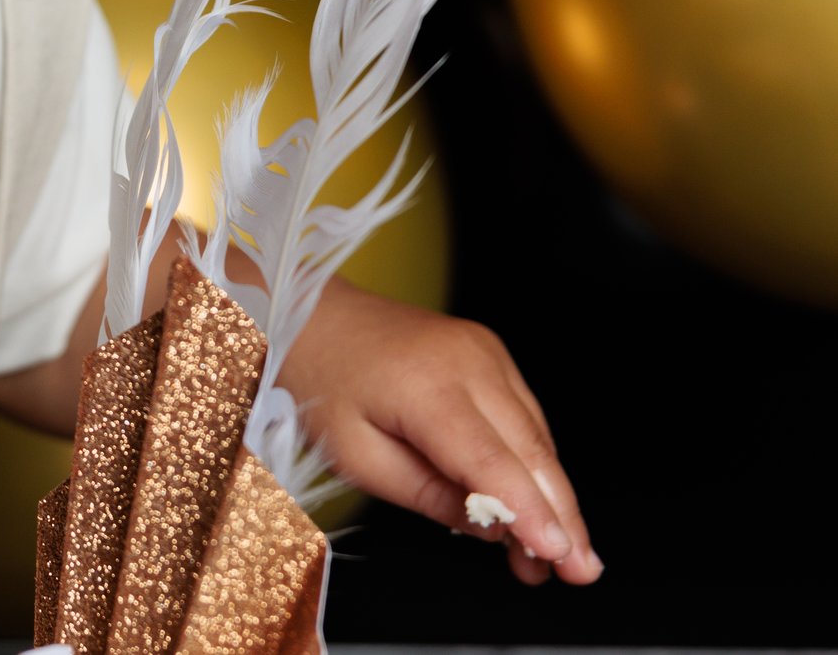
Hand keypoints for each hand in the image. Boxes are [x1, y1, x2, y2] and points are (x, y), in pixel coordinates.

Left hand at [275, 279, 601, 587]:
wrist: (305, 312)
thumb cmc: (318, 381)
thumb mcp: (355, 455)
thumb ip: (428, 495)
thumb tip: (493, 528)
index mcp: (428, 387)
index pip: (495, 462)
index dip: (533, 514)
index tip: (561, 557)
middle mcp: (470, 362)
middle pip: (531, 451)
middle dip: (562, 517)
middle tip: (580, 571)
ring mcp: (485, 351)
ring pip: (536, 436)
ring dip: (551, 495)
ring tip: (551, 555)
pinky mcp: (489, 352)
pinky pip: (524, 415)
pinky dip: (532, 461)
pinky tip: (532, 503)